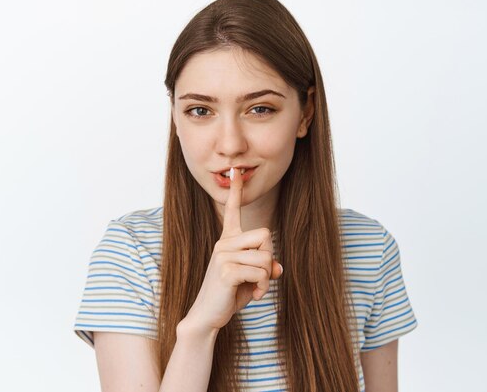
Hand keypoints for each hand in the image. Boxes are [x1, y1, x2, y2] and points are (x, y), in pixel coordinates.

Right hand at [180, 167, 282, 332]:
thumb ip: (265, 267)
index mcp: (228, 240)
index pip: (232, 210)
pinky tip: (254, 295)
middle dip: (270, 257)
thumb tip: (278, 267)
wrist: (208, 315)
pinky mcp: (226, 270)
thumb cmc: (230, 294)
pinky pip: (260, 272)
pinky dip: (263, 286)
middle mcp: (224, 243)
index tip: (236, 171)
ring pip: (265, 257)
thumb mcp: (252, 278)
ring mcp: (222, 255)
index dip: (236, 191)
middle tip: (262, 276)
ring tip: (256, 289)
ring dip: (267, 278)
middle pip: (265, 235)